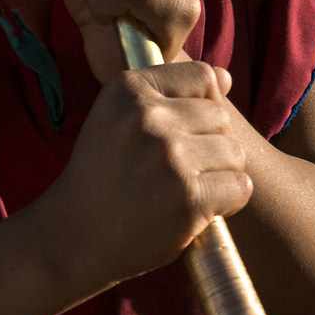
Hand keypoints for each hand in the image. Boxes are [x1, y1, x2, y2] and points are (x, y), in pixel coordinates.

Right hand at [33, 64, 250, 289]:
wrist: (74, 237)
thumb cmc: (104, 176)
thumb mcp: (118, 119)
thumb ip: (170, 94)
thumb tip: (225, 77)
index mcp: (127, 89)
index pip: (203, 77)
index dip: (199, 108)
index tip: (173, 134)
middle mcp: (147, 118)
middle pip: (221, 119)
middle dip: (207, 146)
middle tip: (170, 173)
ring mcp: (169, 157)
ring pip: (234, 153)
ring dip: (218, 176)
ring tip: (180, 191)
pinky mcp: (189, 197)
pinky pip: (240, 186)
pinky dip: (227, 203)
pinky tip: (194, 210)